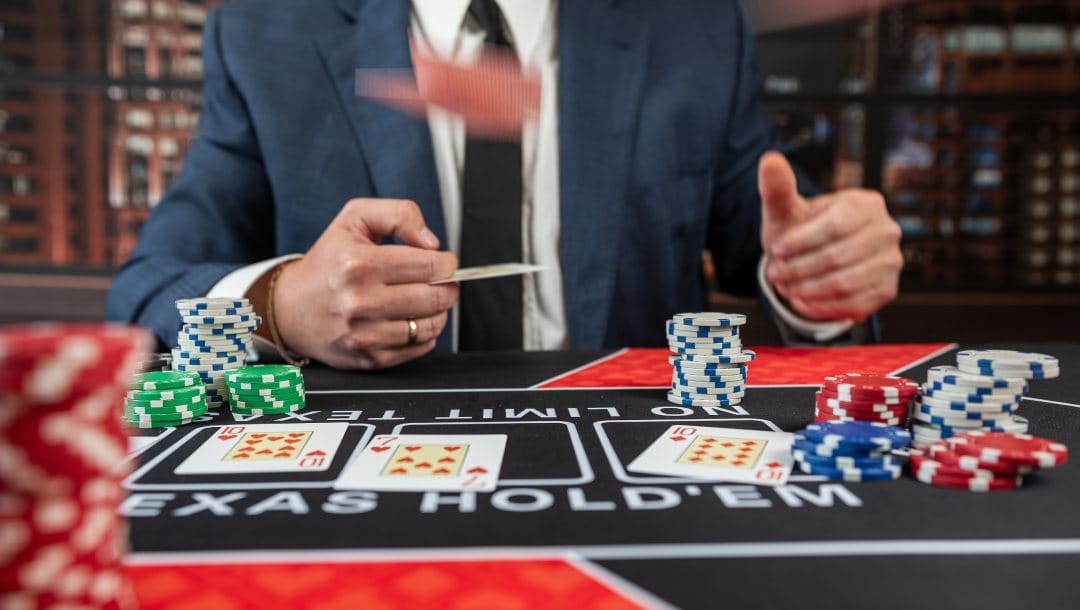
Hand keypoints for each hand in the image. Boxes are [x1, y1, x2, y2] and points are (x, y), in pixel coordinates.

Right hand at [272, 199, 458, 368]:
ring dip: (438, 310)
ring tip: (424, 298)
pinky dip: (424, 332)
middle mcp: (360, 302)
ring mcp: (365, 334)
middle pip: (436, 296)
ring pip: (432, 324)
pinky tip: (409, 318)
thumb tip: (431, 243)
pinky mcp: (370, 358)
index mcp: (358, 264)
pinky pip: (420, 347)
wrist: (291, 308)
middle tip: (439, 280)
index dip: (446, 262)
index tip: (442, 261)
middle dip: (447, 286)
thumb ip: (399, 215)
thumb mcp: (355, 219)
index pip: (430, 265)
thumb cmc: (328, 261)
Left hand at [758, 151, 902, 321]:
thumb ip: (778, 187)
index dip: (800, 242)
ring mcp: (891, 261)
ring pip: (844, 283)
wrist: (816, 258)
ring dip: (807, 289)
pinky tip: (803, 300)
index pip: (833, 226)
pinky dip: (823, 306)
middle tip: (775, 275)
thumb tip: (769, 159)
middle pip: (837, 257)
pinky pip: (853, 304)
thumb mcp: (787, 209)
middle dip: (799, 270)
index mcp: (866, 203)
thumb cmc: (801, 229)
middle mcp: (887, 230)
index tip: (775, 251)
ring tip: (786, 287)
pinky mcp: (887, 289)